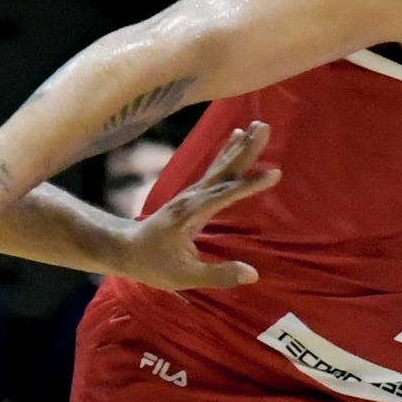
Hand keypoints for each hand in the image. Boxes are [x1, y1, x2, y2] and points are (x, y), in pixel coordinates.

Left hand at [114, 122, 276, 292]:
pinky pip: (215, 170)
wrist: (127, 249)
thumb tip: (253, 274)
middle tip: (265, 127)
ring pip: (221, 166)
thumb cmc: (154, 264)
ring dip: (240, 146)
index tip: (274, 172)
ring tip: (258, 125)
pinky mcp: (193, 194)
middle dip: (246, 149)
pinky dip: (227, 153)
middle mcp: (194, 197)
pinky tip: (235, 139)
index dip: (249, 185)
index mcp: (193, 213)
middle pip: (225, 170)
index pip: (226, 195)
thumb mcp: (184, 277)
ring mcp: (193, 193)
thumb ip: (218, 275)